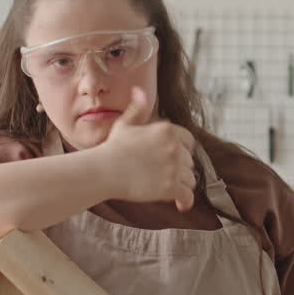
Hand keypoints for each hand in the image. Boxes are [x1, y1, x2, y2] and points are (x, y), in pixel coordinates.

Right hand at [101, 87, 196, 210]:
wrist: (103, 170)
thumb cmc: (113, 148)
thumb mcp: (126, 124)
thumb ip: (138, 108)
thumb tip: (139, 90)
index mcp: (167, 130)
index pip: (188, 141)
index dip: (181, 150)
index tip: (171, 157)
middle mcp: (174, 147)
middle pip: (189, 161)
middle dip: (179, 168)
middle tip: (163, 173)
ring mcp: (173, 167)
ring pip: (190, 179)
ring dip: (181, 184)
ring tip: (166, 186)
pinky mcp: (170, 187)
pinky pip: (188, 195)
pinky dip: (186, 201)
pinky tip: (181, 204)